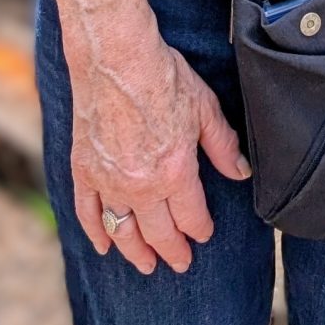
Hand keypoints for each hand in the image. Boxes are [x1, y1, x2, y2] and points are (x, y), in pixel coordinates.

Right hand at [68, 25, 250, 275]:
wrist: (116, 58)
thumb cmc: (164, 77)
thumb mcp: (205, 108)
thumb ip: (222, 145)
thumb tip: (241, 172)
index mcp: (175, 172)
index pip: (191, 217)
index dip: (200, 230)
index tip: (204, 235)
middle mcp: (141, 186)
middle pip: (159, 233)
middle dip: (173, 251)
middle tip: (180, 263)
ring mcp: (108, 181)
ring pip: (124, 232)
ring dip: (136, 253)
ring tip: (147, 266)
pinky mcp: (84, 171)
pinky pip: (88, 213)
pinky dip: (96, 234)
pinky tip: (104, 247)